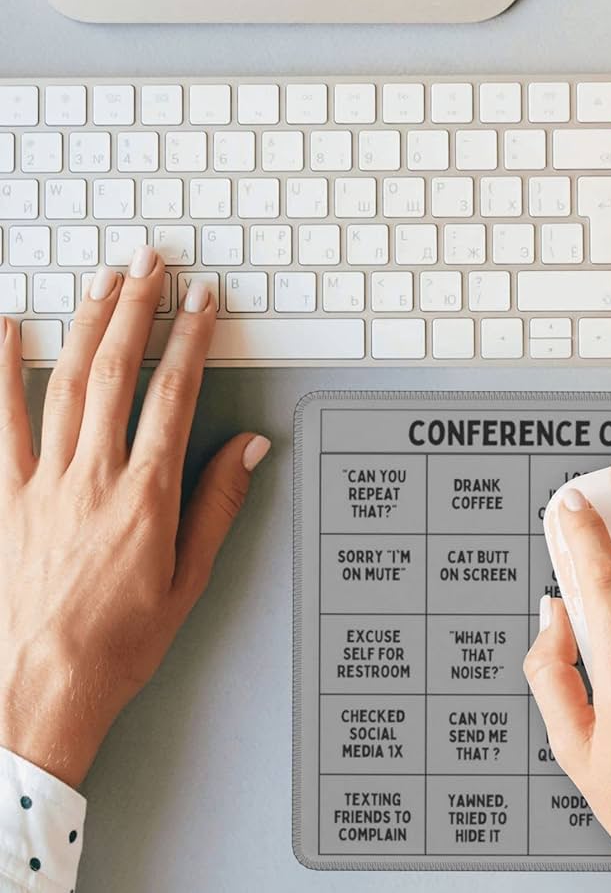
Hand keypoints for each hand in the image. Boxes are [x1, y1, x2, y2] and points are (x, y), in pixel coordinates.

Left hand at [0, 247, 269, 788]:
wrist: (44, 685)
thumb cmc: (121, 639)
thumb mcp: (190, 576)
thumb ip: (218, 502)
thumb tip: (248, 448)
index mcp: (147, 496)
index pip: (175, 396)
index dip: (192, 340)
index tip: (202, 302)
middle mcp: (94, 478)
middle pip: (117, 374)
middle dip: (137, 310)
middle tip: (151, 264)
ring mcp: (44, 482)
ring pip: (65, 385)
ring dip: (86, 326)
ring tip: (103, 281)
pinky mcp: (6, 497)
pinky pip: (0, 423)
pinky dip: (0, 372)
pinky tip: (6, 331)